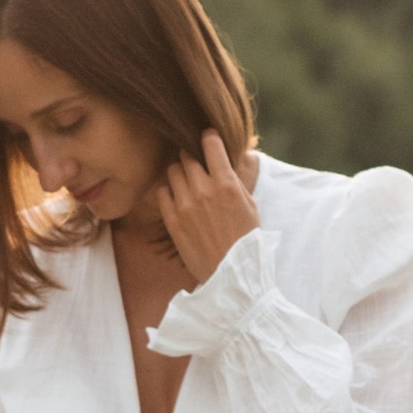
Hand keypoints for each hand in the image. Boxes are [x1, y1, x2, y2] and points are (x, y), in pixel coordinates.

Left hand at [154, 130, 260, 290]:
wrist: (231, 274)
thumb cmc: (245, 240)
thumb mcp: (249, 205)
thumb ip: (233, 181)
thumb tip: (224, 162)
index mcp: (226, 184)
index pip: (210, 144)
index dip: (208, 137)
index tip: (208, 137)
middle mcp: (204, 190)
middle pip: (187, 156)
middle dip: (192, 156)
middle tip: (196, 163)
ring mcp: (185, 205)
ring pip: (173, 171)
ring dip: (180, 172)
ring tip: (187, 182)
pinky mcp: (172, 221)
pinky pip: (162, 192)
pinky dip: (169, 191)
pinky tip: (178, 198)